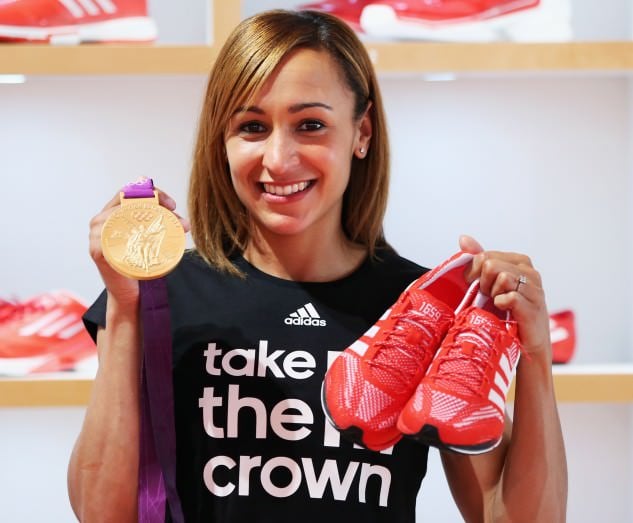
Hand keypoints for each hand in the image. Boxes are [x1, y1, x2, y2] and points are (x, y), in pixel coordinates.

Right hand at [88, 186, 189, 304]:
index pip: (128, 192)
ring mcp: (96, 235)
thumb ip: (162, 228)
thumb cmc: (138, 264)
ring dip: (150, 216)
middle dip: (155, 202)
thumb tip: (186, 224)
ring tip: (172, 224)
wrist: (129, 293)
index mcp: (110, 215)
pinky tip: (147, 233)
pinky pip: (114, 234)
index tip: (171, 204)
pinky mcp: (98, 251)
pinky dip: (132, 231)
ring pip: (122, 214)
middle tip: (175, 213)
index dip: (151, 192)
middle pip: (126, 200)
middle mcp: (100, 222)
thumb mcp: (149, 240)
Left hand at [458, 234, 550, 356]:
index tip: (478, 286)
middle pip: (490, 265)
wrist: (525, 343)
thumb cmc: (508, 312)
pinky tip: (504, 310)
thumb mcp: (490, 282)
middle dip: (483, 283)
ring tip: (498, 304)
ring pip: (501, 278)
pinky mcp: (533, 307)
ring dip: (493, 295)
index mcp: (518, 261)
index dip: (474, 273)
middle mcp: (529, 272)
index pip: (484, 256)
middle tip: (490, 297)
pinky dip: (501, 304)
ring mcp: (534, 289)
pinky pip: (509, 297)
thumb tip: (463, 239)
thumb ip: (478, 259)